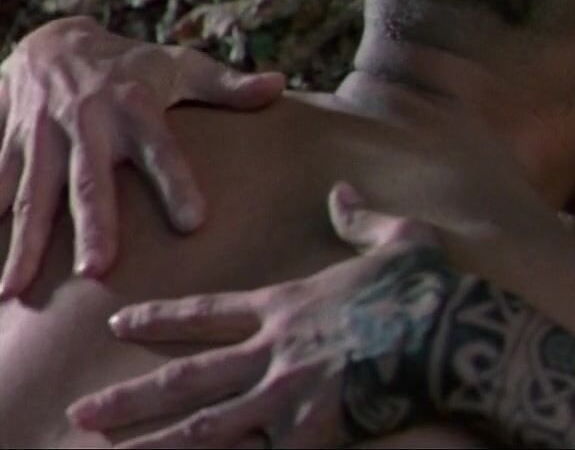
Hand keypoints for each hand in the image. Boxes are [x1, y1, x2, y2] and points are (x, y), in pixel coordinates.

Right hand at [0, 16, 284, 297]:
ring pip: (31, 194)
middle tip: (97, 271)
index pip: (162, 148)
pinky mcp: (8, 145)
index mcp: (134, 106)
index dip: (177, 183)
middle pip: (89, 179)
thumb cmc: (130, 65)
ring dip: (24, 243)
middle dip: (92, 225)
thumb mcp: (180, 66)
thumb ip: (228, 86)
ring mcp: (40, 136)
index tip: (194, 224)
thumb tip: (280, 86)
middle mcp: (85, 122)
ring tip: (16, 291)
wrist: (49, 40)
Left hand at [66, 182, 453, 447]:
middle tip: (85, 412)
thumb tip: (343, 193)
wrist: (446, 333)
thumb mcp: (399, 237)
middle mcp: (275, 351)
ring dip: (157, 442)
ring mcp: (288, 394)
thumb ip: (362, 219)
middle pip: (189, 376)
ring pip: (208, 425)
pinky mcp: (311, 430)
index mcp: (288, 305)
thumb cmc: (426, 286)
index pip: (209, 311)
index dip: (163, 317)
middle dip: (131, 396)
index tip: (122, 321)